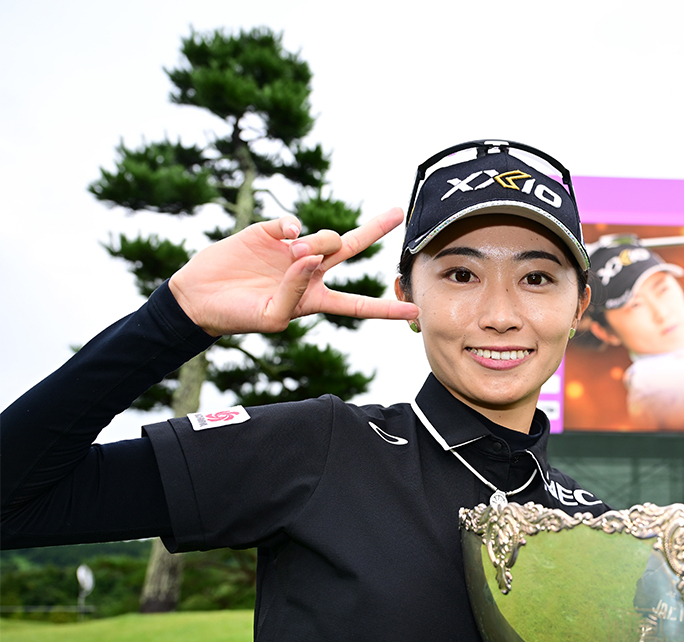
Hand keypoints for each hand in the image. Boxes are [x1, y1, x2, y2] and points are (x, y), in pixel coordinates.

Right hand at [168, 208, 417, 335]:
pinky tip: (280, 237)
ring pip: (325, 237)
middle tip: (398, 212)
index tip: (415, 312)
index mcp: (315, 298)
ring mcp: (292, 249)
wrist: (198, 298)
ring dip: (316, 244)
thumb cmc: (238, 315)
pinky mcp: (270, 232)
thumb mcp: (272, 317)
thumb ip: (295, 292)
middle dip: (374, 230)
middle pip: (351, 248)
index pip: (358, 305)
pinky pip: (293, 223)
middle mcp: (310, 271)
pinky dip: (290, 228)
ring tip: (292, 256)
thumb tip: (311, 257)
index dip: (385, 309)